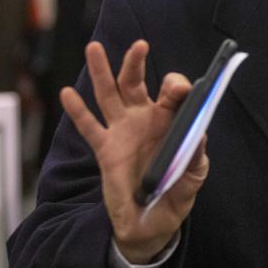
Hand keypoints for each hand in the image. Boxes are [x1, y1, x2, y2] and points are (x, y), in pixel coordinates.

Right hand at [60, 40, 208, 263]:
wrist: (151, 223)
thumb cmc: (175, 194)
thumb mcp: (193, 177)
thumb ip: (196, 156)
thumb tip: (199, 134)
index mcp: (171, 121)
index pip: (173, 93)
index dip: (177, 86)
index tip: (179, 89)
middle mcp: (145, 119)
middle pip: (137, 84)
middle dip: (135, 63)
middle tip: (139, 45)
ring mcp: (123, 131)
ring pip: (110, 95)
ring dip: (102, 71)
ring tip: (94, 48)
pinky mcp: (105, 149)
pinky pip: (90, 127)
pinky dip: (78, 110)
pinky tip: (68, 93)